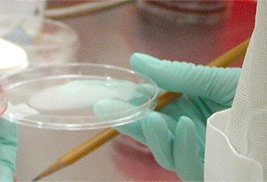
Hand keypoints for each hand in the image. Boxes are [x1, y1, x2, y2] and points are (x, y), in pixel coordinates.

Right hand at [94, 53, 240, 180]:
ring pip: (161, 151)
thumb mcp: (212, 80)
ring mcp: (195, 152)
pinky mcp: (206, 170)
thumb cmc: (249, 98)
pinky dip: (181, 147)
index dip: (130, 102)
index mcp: (184, 107)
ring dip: (151, 136)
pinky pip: (184, 165)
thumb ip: (175, 74)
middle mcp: (185, 131)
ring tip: (149, 117)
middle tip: (105, 108)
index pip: (149, 107)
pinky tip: (183, 126)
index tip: (112, 94)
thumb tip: (136, 60)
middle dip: (126, 120)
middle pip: (148, 131)